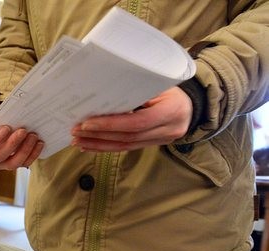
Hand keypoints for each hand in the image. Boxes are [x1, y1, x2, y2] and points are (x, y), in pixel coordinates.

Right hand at [0, 126, 43, 169]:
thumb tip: (15, 113)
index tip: (6, 127)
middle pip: (0, 156)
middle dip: (13, 143)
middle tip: (23, 130)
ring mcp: (3, 166)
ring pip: (14, 163)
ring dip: (25, 149)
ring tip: (33, 135)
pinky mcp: (15, 166)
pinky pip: (25, 163)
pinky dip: (34, 153)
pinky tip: (40, 142)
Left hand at [71, 87, 192, 151]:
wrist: (192, 104)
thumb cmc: (172, 88)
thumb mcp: (159, 84)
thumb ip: (135, 91)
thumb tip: (102, 95)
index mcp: (171, 111)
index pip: (137, 122)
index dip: (110, 124)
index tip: (87, 123)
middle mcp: (167, 130)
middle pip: (127, 137)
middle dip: (98, 135)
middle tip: (76, 131)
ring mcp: (161, 140)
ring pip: (125, 146)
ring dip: (98, 144)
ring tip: (78, 141)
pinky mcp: (152, 145)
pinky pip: (126, 149)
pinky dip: (106, 147)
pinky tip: (90, 146)